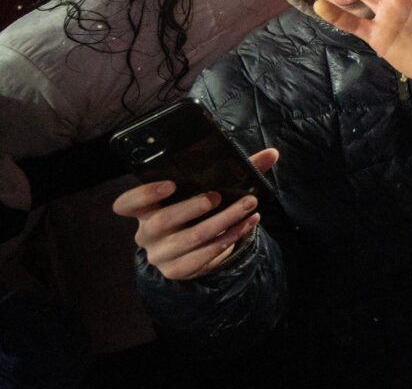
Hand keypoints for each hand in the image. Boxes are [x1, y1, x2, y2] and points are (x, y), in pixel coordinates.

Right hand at [111, 149, 277, 280]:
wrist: (194, 248)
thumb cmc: (198, 208)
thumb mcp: (209, 188)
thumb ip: (236, 169)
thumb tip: (272, 154)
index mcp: (146, 209)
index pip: (126, 204)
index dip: (144, 194)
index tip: (170, 184)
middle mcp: (147, 233)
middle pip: (161, 222)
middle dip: (192, 207)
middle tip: (218, 197)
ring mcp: (160, 254)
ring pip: (189, 240)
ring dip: (222, 222)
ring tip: (248, 208)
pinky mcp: (177, 270)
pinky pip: (203, 257)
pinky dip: (229, 239)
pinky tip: (246, 226)